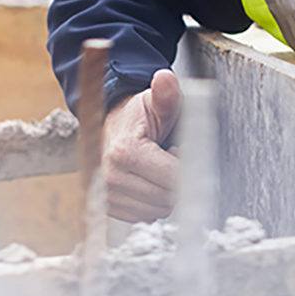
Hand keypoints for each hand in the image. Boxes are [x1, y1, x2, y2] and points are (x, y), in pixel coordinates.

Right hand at [100, 68, 181, 222]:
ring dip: (166, 194)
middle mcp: (110, 178)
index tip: (180, 152)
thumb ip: (166, 93)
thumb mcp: (156, 101)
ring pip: (157, 211)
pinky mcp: (108, 208)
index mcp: (124, 151)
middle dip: (178, 182)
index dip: (187, 169)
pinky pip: (145, 216)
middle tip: (170, 158)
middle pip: (166, 199)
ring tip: (159, 168)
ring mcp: (107, 196)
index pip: (172, 178)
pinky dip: (153, 203)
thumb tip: (165, 79)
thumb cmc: (140, 115)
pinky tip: (150, 181)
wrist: (113, 125)